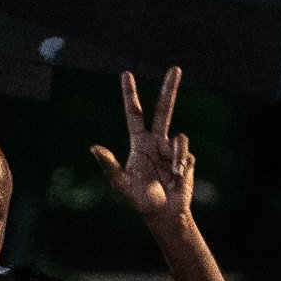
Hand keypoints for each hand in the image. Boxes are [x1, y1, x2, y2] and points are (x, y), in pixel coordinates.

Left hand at [91, 68, 197, 231]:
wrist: (165, 213)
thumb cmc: (140, 200)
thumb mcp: (122, 184)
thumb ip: (109, 166)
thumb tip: (93, 147)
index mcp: (139, 143)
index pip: (134, 114)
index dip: (130, 94)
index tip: (126, 74)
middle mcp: (156, 141)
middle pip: (164, 109)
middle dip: (170, 88)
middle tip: (176, 68)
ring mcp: (172, 149)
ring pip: (180, 138)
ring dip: (176, 157)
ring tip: (172, 176)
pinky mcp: (186, 158)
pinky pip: (186, 153)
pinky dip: (182, 165)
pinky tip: (178, 177)